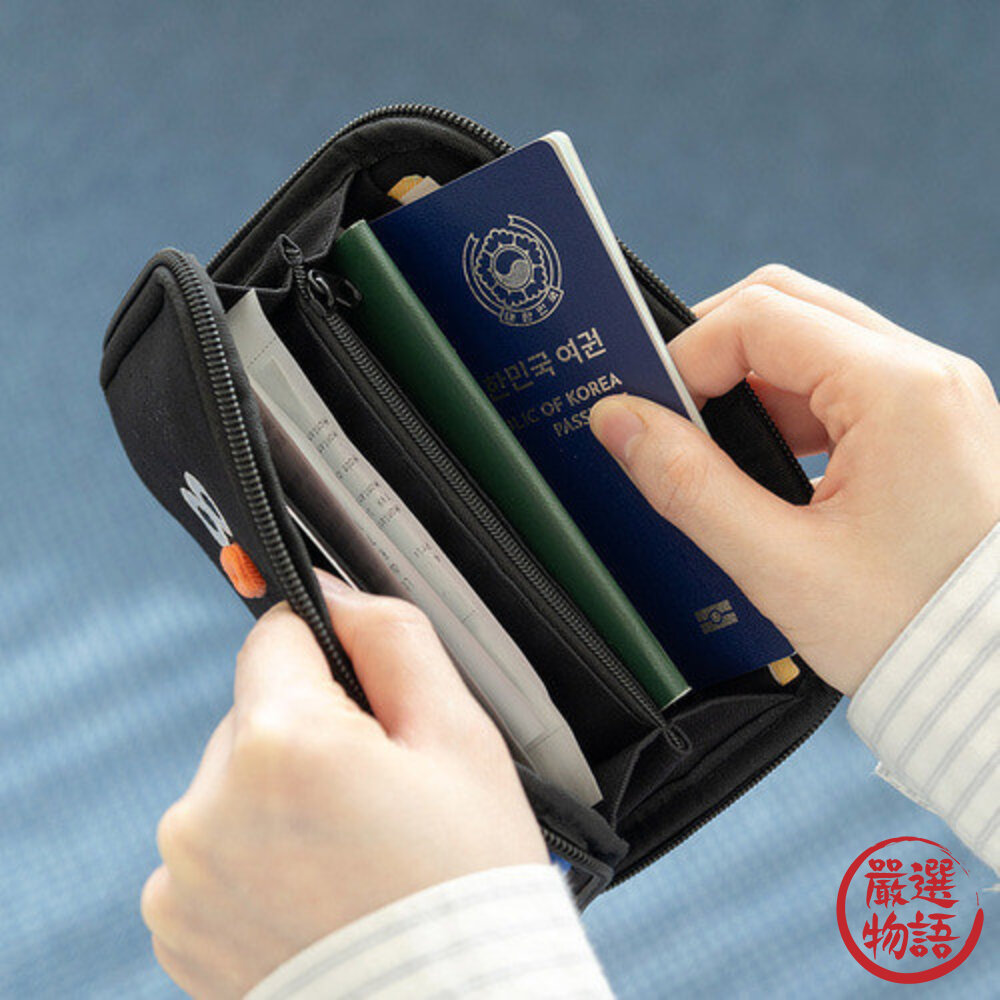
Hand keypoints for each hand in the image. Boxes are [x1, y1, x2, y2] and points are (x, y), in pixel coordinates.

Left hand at [141, 573, 546, 997]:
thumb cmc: (464, 883)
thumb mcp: (458, 738)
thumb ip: (392, 638)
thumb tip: (333, 589)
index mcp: (281, 744)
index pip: (276, 636)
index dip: (331, 660)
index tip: (369, 707)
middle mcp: (208, 807)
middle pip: (255, 713)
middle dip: (309, 735)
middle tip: (378, 797)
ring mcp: (183, 876)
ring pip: (234, 783)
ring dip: (280, 798)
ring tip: (350, 856)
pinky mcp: (176, 928)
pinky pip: (212, 850)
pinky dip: (255, 857)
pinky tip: (315, 895)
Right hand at [591, 264, 998, 694]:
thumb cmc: (914, 630)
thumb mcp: (782, 564)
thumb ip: (689, 485)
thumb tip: (619, 422)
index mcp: (897, 389)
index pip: (758, 316)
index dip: (684, 356)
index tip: (646, 413)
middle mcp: (924, 372)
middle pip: (787, 305)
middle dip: (712, 348)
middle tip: (667, 410)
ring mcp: (934, 394)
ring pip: (814, 339)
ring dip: (749, 377)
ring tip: (711, 446)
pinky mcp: (931, 423)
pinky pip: (843, 381)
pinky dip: (788, 404)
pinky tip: (764, 462)